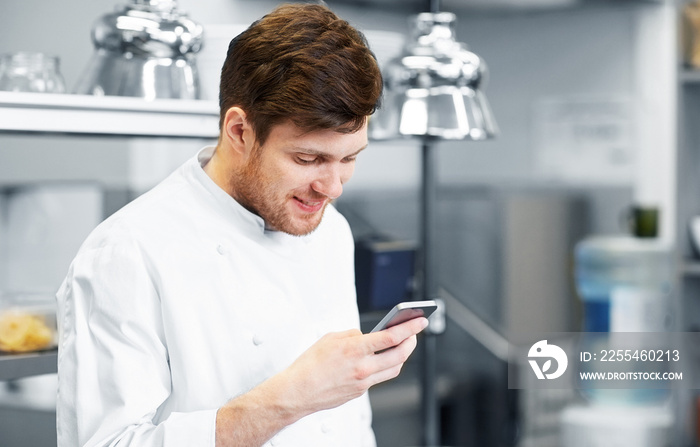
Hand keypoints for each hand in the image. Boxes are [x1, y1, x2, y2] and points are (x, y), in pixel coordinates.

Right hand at [275, 316, 428, 417]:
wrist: (298, 391)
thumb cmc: (309, 365)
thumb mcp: (330, 338)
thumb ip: (352, 335)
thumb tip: (365, 336)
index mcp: (355, 350)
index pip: (391, 337)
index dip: (410, 328)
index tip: (420, 321)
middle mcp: (363, 368)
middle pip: (399, 355)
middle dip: (411, 342)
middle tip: (413, 334)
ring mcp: (363, 382)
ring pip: (393, 369)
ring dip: (402, 356)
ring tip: (402, 345)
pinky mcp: (360, 392)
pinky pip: (379, 378)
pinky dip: (384, 366)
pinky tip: (382, 359)